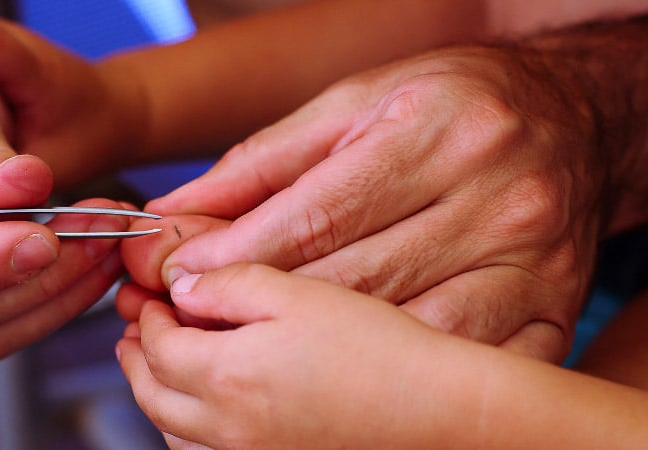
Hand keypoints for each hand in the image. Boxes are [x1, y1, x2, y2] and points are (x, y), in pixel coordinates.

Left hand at [116, 263, 467, 448]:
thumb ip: (228, 283)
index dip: (146, 316)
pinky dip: (188, 429)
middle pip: (152, 394)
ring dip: (158, 395)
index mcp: (224, 376)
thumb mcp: (297, 293)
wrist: (438, 413)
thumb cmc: (378, 352)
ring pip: (173, 432)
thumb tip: (183, 285)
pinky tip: (206, 409)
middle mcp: (226, 429)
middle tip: (134, 332)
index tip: (148, 297)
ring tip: (160, 368)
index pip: (156, 345)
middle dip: (137, 358)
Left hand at [124, 46, 606, 361]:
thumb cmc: (451, 104)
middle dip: (258, 306)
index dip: (237, 252)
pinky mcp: (547, 309)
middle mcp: (492, 199)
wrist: (573, 121)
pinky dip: (390, 371)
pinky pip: (456, 360)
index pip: (316, 214)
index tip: (180, 276)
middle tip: (195, 317)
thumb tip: (179, 211)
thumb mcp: (355, 104)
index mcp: (436, 132)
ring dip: (313, 350)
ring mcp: (526, 263)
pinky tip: (340, 368)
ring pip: (398, 331)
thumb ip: (265, 162)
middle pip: (352, 281)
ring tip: (250, 347)